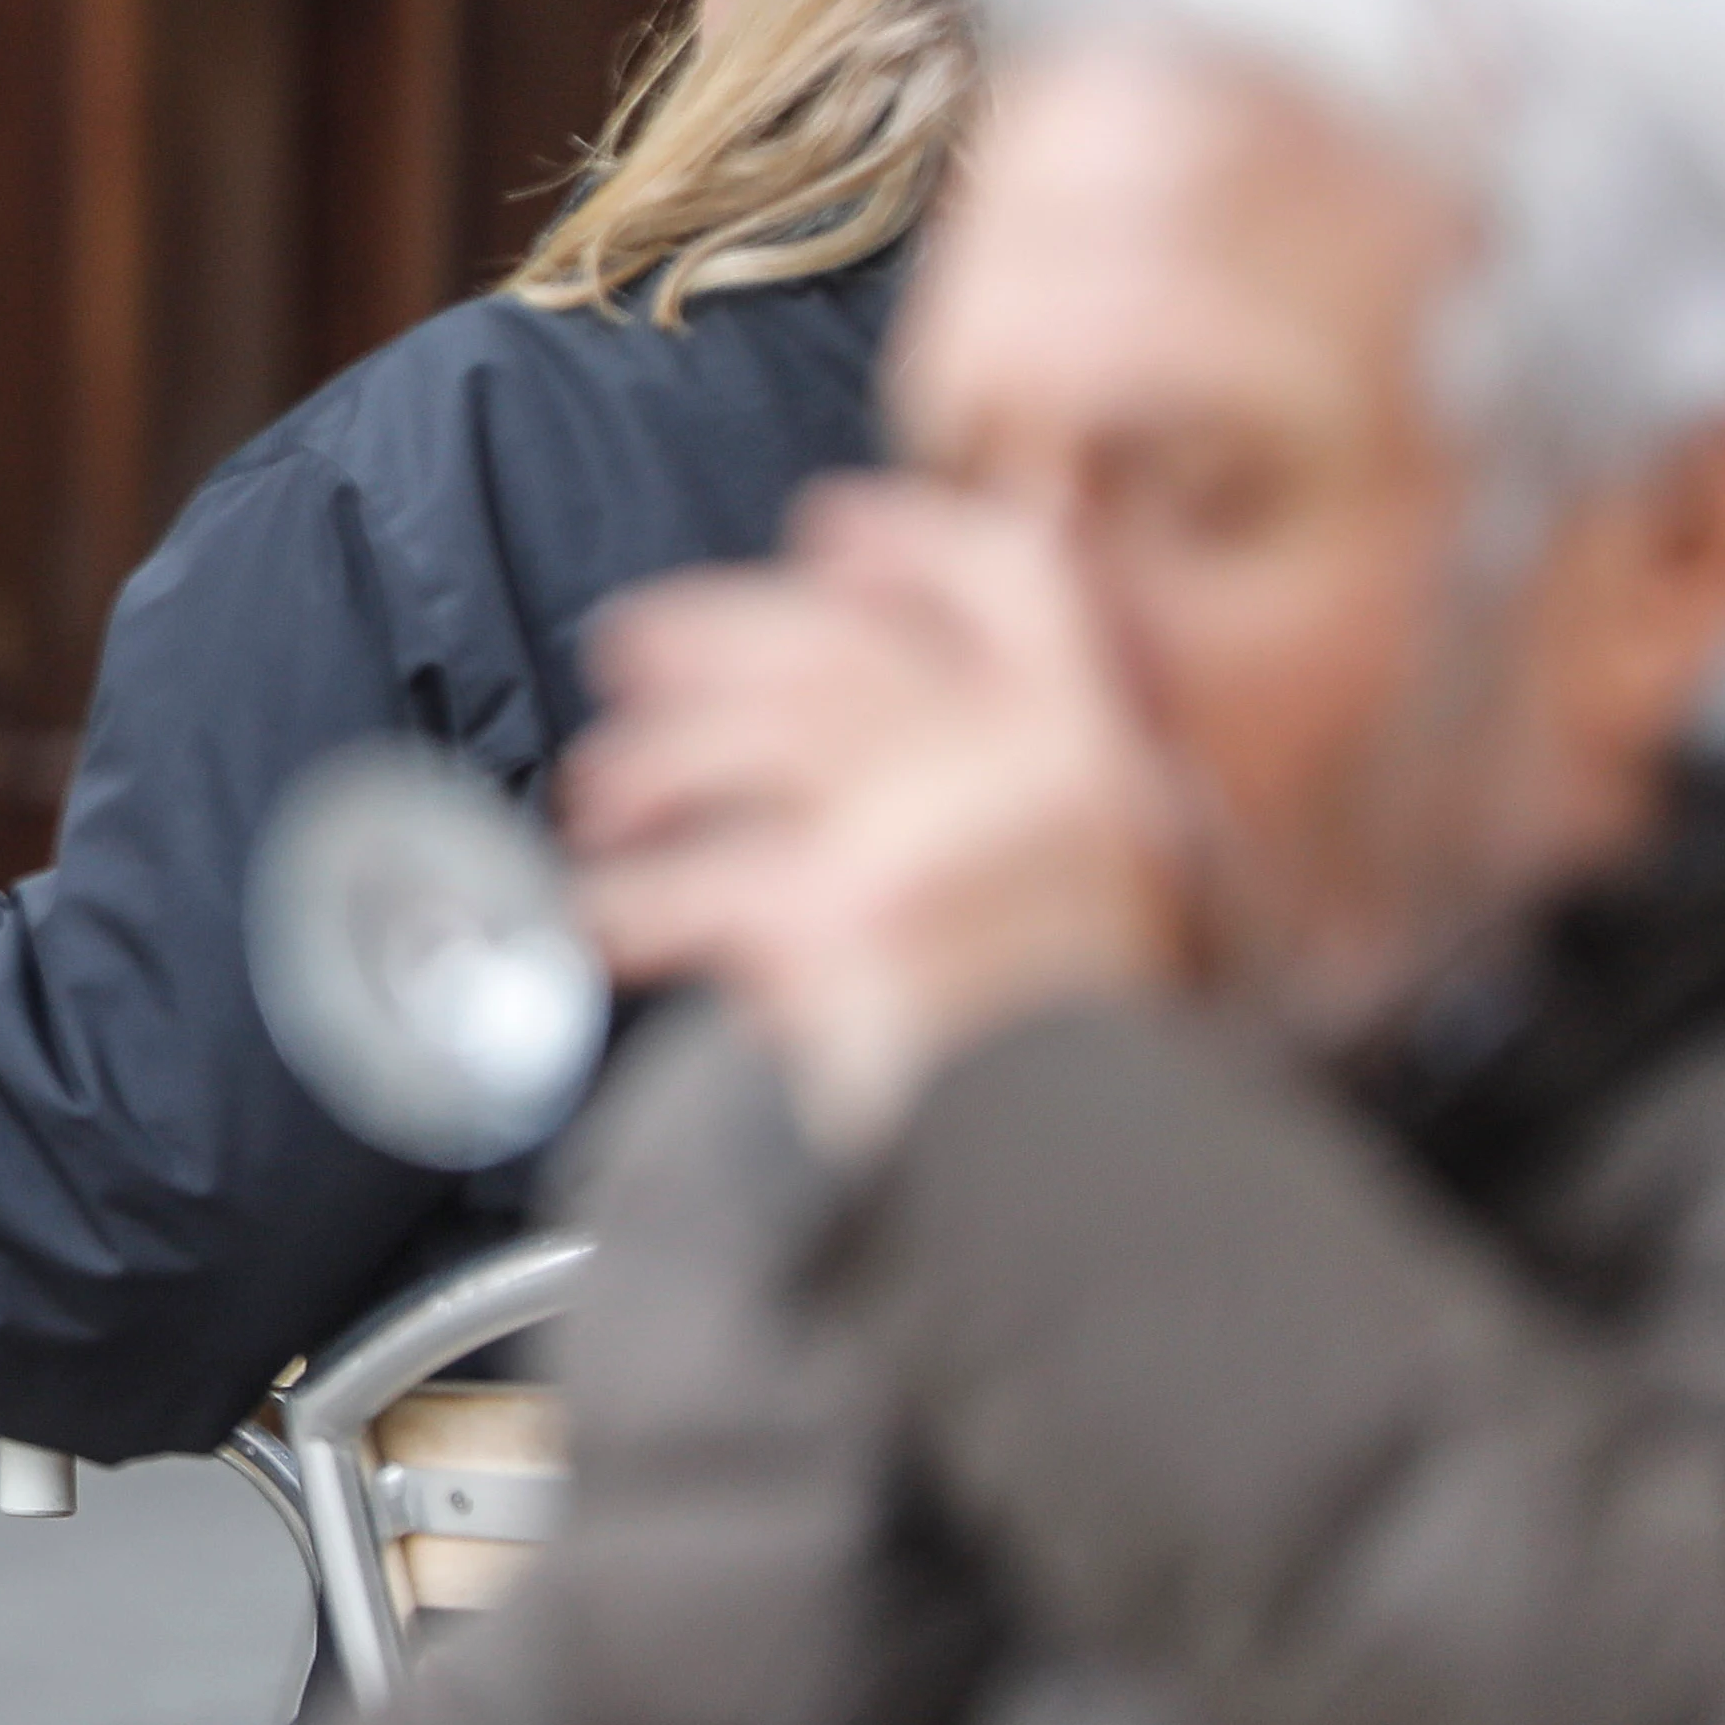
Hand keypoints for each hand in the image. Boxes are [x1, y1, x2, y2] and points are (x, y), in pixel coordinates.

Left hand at [559, 479, 1193, 1158]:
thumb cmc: (1092, 1069)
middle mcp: (1030, 763)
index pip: (1021, 576)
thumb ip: (1042, 798)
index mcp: (1109, 746)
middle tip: (626, 647)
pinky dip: (626, 905)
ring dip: (652, 764)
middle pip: (844, 642)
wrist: (1107, 1199)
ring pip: (748, 740)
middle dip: (716, 630)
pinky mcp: (843, 918)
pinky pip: (692, 885)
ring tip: (601, 797)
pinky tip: (597, 919)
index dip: (916, 537)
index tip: (831, 526)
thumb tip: (905, 722)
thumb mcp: (1128, 905)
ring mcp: (932, 830)